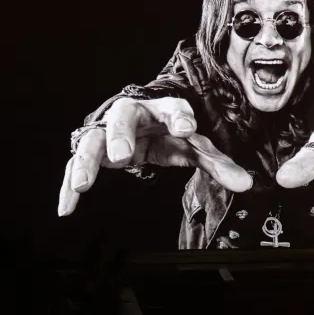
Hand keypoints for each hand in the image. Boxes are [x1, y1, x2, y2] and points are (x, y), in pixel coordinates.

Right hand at [58, 97, 252, 215]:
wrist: (143, 124)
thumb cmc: (170, 133)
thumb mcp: (195, 146)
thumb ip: (218, 164)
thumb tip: (246, 184)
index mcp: (163, 110)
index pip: (173, 108)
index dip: (180, 116)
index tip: (187, 128)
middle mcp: (132, 115)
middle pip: (122, 117)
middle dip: (121, 135)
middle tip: (123, 156)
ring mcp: (107, 132)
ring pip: (92, 141)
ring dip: (86, 162)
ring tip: (84, 184)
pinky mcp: (92, 152)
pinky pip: (75, 167)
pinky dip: (68, 186)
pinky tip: (66, 207)